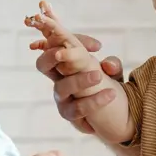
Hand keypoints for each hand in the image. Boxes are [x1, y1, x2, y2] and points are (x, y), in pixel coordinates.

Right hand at [30, 5, 124, 133]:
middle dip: (51, 55)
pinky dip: (95, 100)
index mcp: (65, 63)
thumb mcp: (112, 72)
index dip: (69, 40)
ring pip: (63, 87)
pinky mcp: (69, 114)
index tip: (97, 45)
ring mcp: (62, 97)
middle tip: (63, 52)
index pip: (59, 45)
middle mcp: (59, 79)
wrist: (111, 115)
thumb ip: (112, 65)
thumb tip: (108, 64)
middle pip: (43, 64)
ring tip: (99, 76)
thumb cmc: (105, 86)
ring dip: (80, 80)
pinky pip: (79, 107)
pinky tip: (112, 94)